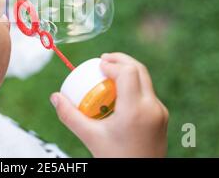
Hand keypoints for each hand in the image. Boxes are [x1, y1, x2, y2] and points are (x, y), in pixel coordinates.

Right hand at [50, 52, 168, 157]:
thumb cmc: (115, 159)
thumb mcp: (90, 137)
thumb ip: (70, 116)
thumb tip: (55, 96)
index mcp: (135, 110)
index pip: (128, 72)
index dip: (113, 63)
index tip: (98, 64)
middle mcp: (152, 107)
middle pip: (140, 70)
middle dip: (121, 60)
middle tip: (103, 60)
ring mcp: (160, 112)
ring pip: (146, 80)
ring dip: (128, 71)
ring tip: (110, 74)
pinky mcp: (162, 117)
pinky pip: (148, 93)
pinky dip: (134, 85)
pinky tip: (120, 92)